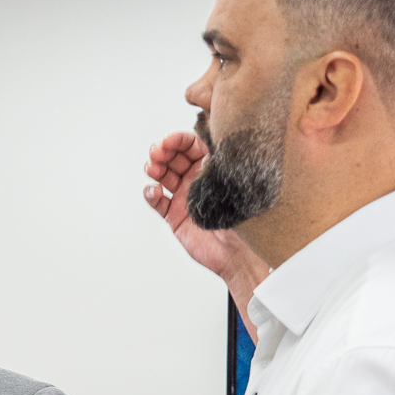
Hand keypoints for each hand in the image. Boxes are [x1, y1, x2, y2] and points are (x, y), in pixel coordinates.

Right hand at [142, 131, 273, 284]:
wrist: (238, 254)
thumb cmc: (243, 219)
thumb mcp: (233, 186)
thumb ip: (216, 166)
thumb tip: (204, 149)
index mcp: (212, 167)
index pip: (192, 145)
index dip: (178, 140)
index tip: (168, 141)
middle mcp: (197, 179)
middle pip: (174, 157)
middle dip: (162, 151)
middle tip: (157, 152)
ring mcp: (184, 196)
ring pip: (163, 176)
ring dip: (154, 169)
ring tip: (152, 169)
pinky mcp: (174, 215)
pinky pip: (158, 201)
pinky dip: (151, 194)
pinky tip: (153, 191)